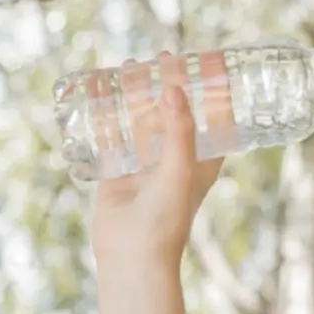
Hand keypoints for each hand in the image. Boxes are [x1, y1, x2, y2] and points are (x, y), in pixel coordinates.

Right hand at [91, 52, 223, 266]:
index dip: (210, 91)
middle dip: (169, 86)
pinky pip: (114, 136)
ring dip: (138, 95)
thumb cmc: (166, 220)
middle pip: (175, 113)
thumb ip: (179, 131)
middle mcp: (177, 159)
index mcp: (203, 161)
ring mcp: (147, 164)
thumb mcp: (180, 170)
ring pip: (144, 120)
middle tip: (160, 58)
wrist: (131, 256)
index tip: (204, 62)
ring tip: (129, 68)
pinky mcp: (119, 171)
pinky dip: (109, 116)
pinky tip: (100, 94)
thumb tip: (175, 89)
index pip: (213, 118)